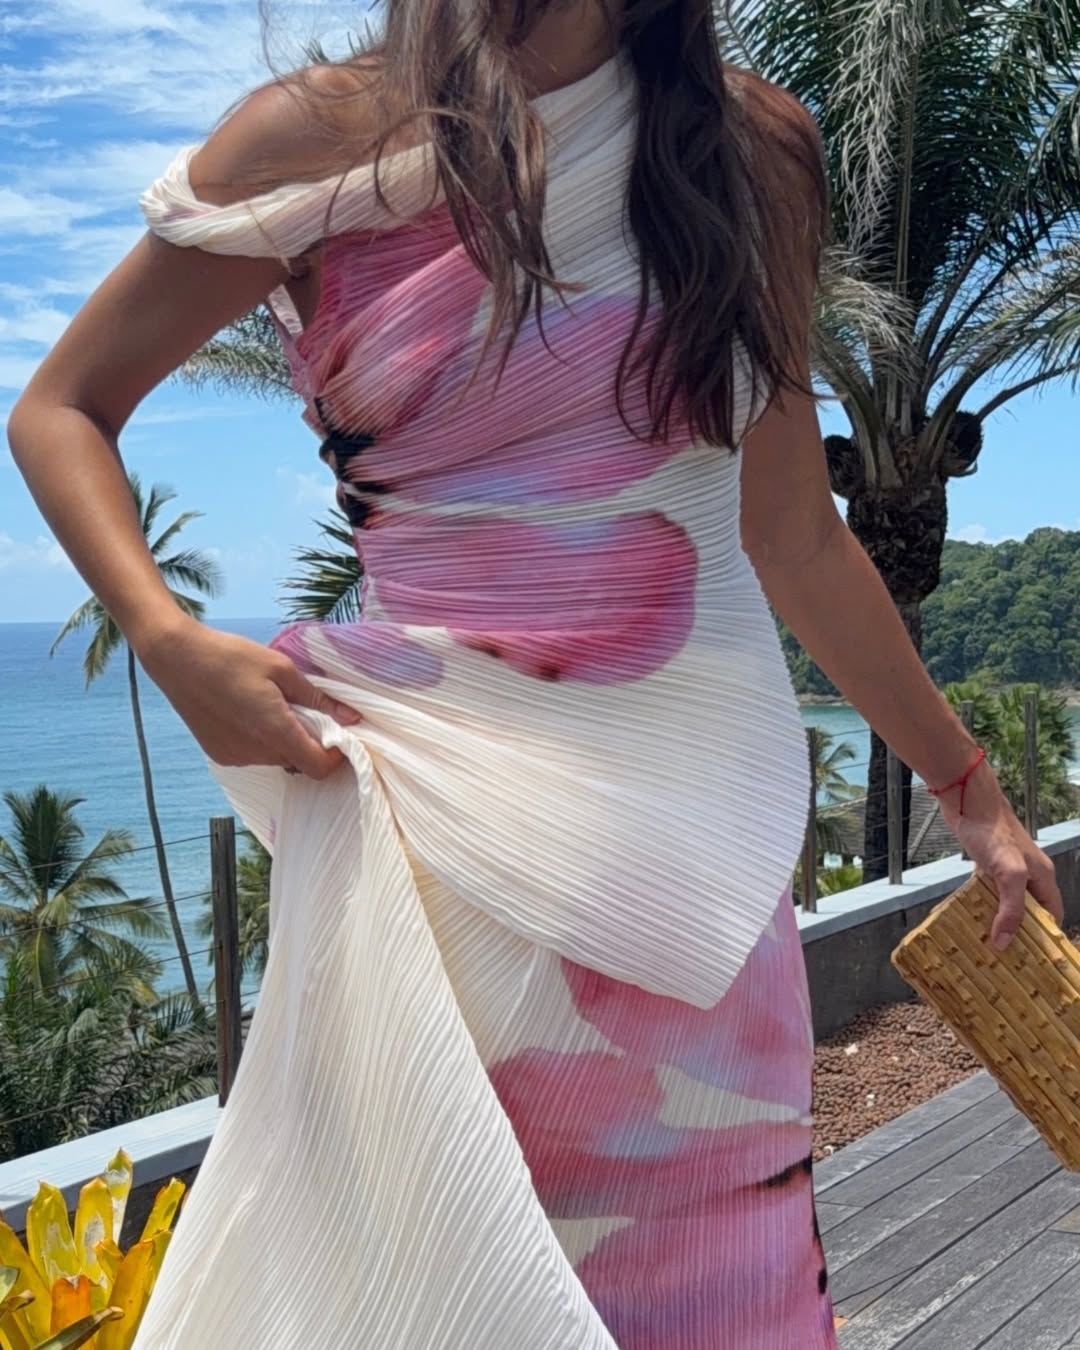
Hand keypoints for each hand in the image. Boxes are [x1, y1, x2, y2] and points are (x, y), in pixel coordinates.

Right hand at [136, 614, 360, 779]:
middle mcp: (254, 752)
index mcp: (274, 731)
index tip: (340, 734)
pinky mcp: (219, 754)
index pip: (318, 768)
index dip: (336, 756)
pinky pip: (254, 755)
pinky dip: (262, 741)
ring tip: (272, 705)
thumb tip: (351, 718)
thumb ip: (317, 698)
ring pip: (276, 759)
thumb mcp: (281, 668)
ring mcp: (234, 757)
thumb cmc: (229, 656)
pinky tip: (250, 712)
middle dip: (310, 742)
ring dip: (285, 740)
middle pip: (298, 762)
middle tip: (306, 709)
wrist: (176, 657)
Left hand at [939, 762, 1063, 949]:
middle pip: (1030, 910)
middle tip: (1004, 955)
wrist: (967, 801)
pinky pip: (988, 889)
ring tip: (985, 941)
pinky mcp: (987, 862)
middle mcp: (1029, 873)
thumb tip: (1005, 941)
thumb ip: (1011, 907)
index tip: (1033, 958)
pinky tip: (969, 915)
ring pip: (1007, 900)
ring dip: (998, 918)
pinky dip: (981, 902)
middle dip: (1020, 931)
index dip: (1046, 936)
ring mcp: (1007, 867)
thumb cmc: (992, 832)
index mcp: (1043, 877)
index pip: (1052, 915)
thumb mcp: (1008, 873)